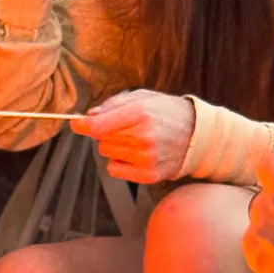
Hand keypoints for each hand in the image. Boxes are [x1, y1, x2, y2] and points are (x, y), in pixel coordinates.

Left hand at [69, 90, 193, 182]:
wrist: (197, 135)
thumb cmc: (167, 113)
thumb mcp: (143, 97)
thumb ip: (114, 104)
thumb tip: (88, 116)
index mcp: (141, 113)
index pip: (98, 125)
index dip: (83, 125)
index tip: (76, 123)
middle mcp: (143, 137)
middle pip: (101, 140)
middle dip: (106, 132)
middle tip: (125, 128)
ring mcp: (147, 158)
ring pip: (107, 154)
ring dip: (115, 147)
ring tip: (135, 140)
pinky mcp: (149, 175)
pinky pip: (114, 170)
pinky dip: (120, 163)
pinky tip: (137, 155)